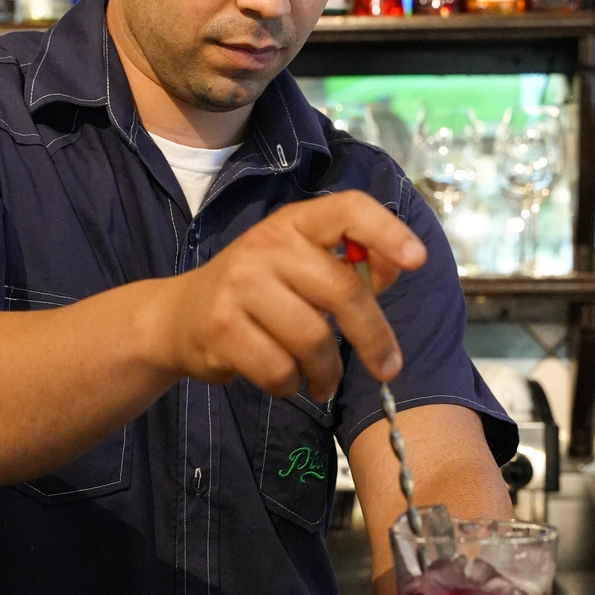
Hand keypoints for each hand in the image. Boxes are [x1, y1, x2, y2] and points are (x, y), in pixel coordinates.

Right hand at [162, 190, 425, 401]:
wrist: (177, 317)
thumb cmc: (255, 292)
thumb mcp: (298, 265)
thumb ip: (347, 266)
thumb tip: (396, 269)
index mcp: (293, 223)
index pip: (348, 209)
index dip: (387, 231)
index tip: (417, 260)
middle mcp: (266, 246)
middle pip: (341, 290)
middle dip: (374, 337)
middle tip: (388, 368)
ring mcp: (240, 285)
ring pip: (312, 340)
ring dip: (327, 372)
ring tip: (323, 380)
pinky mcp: (222, 329)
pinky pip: (280, 370)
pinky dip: (292, 385)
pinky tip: (286, 380)